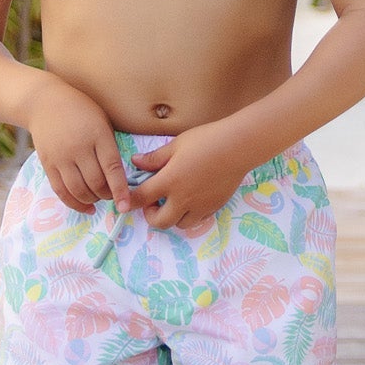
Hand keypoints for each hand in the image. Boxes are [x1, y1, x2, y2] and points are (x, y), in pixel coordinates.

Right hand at [28, 76, 131, 215]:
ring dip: (92, 200)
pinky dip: (74, 204)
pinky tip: (86, 207)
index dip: (120, 189)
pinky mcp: (48, 165)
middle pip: (96, 183)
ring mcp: (61, 157)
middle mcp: (79, 147)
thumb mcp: (102, 120)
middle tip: (113, 196)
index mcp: (97, 134)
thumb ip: (110, 146)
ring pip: (79, 190)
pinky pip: (61, 191)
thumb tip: (120, 176)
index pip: (112, 168)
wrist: (43, 102)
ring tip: (99, 198)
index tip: (126, 204)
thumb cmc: (80, 109)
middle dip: (107, 195)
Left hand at [126, 124, 255, 236]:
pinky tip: (192, 200)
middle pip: (159, 221)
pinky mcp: (214, 207)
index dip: (130, 201)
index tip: (126, 201)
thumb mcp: (176, 144)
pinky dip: (189, 214)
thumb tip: (136, 162)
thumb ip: (155, 158)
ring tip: (174, 201)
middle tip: (152, 202)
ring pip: (179, 224)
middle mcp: (182, 198)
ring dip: (171, 216)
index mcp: (169, 181)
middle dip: (151, 215)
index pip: (141, 197)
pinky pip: (197, 220)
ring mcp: (199, 205)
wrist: (238, 147)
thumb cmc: (206, 140)